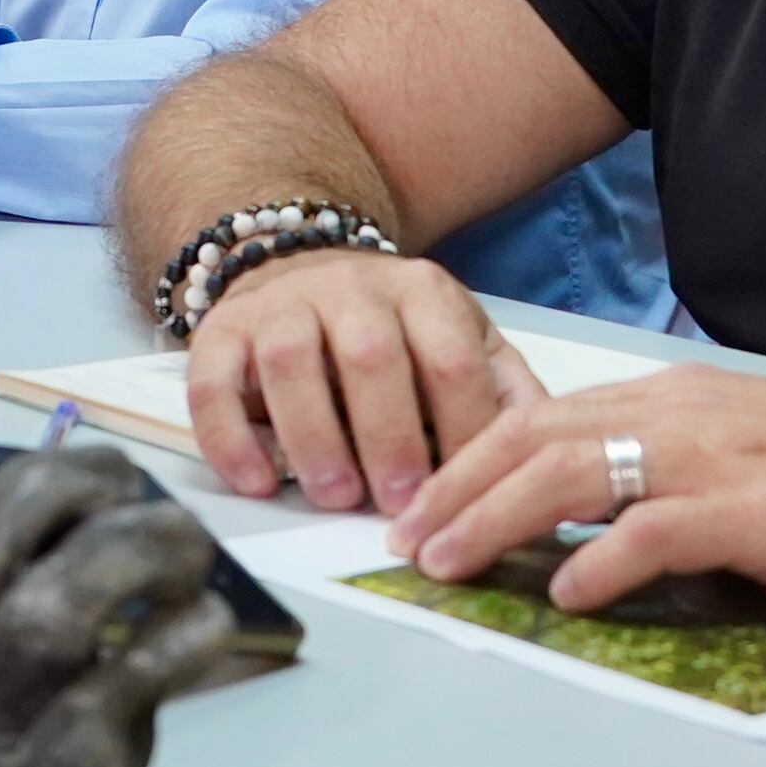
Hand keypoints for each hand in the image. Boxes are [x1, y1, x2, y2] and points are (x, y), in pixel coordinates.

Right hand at [180, 251, 533, 516]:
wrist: (295, 262)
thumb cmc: (391, 330)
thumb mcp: (460, 341)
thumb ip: (502, 391)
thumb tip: (553, 452)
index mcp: (422, 293)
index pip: (451, 359)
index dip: (461, 430)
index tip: (469, 493)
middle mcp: (351, 289)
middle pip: (370, 356)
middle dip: (388, 435)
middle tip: (400, 505)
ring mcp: (281, 305)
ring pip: (290, 361)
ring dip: (313, 435)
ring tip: (335, 496)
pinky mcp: (221, 331)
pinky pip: (212, 380)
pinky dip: (229, 435)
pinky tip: (255, 481)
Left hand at [385, 369, 765, 619]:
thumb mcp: (757, 459)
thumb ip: (677, 476)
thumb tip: (591, 522)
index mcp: (687, 401)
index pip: (551, 417)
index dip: (474, 459)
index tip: (424, 503)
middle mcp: (695, 415)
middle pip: (542, 437)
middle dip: (458, 486)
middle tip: (404, 538)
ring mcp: (730, 460)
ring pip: (579, 474)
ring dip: (497, 519)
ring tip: (447, 560)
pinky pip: (662, 530)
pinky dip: (602, 562)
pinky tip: (565, 594)